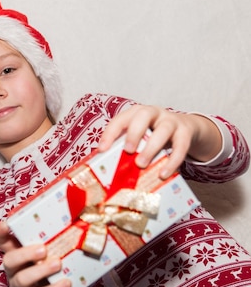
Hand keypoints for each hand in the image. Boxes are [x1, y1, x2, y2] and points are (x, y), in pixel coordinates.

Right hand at [0, 222, 70, 286]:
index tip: (8, 224)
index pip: (0, 240)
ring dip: (40, 271)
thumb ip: (49, 241)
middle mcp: (13, 269)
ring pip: (22, 279)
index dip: (1, 232)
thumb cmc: (39, 271)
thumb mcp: (40, 256)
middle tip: (43, 249)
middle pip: (9, 260)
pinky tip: (66, 284)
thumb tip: (74, 216)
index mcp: (14, 252)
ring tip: (58, 264)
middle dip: (25, 254)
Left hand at [98, 105, 221, 177]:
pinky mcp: (185, 132)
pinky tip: (163, 173)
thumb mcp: (140, 137)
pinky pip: (181, 146)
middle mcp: (153, 113)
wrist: (185, 128)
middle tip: (128, 151)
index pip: (121, 119)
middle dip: (134, 133)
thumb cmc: (154, 134)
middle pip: (143, 116)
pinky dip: (172, 161)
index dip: (110, 133)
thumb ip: (126, 146)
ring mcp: (171, 120)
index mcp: (136, 113)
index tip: (102, 149)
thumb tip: (107, 166)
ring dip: (151, 148)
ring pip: (163, 130)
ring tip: (141, 165)